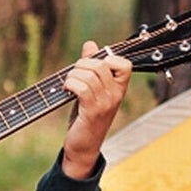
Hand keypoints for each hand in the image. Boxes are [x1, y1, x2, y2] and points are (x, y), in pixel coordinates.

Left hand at [60, 41, 132, 179]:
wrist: (83, 146)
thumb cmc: (85, 116)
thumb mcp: (90, 90)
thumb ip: (91, 67)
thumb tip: (90, 44)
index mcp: (119, 88)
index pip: (124, 63)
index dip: (106, 58)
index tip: (91, 67)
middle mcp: (116, 94)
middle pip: (100, 64)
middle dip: (80, 65)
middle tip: (72, 76)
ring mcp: (106, 103)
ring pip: (89, 75)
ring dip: (72, 76)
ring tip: (68, 85)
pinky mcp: (92, 111)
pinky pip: (82, 88)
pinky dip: (70, 84)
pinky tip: (66, 91)